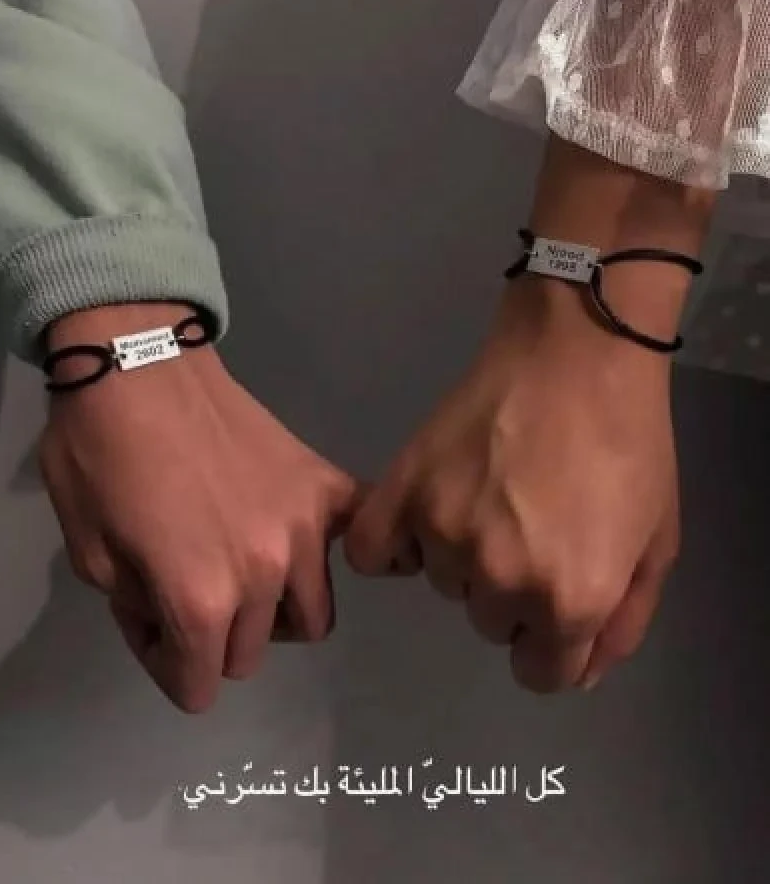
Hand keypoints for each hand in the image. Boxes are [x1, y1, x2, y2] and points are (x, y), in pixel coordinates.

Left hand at [38, 303, 359, 712]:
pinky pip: (353, 539)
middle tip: (185, 588)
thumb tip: (174, 624)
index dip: (168, 666)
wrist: (140, 368)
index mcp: (201, 598)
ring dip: (273, 611)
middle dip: (212, 640)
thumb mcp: (88, 555)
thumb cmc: (98, 457)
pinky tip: (301, 533)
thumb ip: (140, 612)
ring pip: (311, 617)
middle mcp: (266, 574)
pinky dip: (331, 549)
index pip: (199, 686)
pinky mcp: (325, 487)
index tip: (154, 626)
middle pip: (252, 655)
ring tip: (246, 567)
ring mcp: (306, 528)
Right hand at [344, 278, 680, 692]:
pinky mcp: (404, 490)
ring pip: (445, 582)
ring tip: (491, 494)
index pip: (542, 673)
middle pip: (492, 624)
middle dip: (515, 590)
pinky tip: (418, 521)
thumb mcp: (657, 543)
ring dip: (464, 555)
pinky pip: (372, 551)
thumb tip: (576, 674)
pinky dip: (392, 545)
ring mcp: (444, 534)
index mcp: (570, 601)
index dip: (556, 639)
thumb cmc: (630, 445)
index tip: (558, 593)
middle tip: (532, 525)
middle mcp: (501, 581)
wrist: (579, 354)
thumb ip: (623, 625)